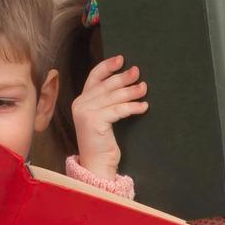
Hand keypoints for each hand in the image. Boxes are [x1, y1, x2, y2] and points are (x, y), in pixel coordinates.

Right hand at [71, 52, 148, 176]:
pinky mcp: (94, 121)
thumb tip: (128, 83)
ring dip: (131, 92)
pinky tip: (143, 107)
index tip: (121, 59)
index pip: (93, 77)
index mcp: (81, 101)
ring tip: (144, 88)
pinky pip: (118, 110)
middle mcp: (80, 104)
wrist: (96, 165)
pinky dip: (132, 107)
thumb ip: (107, 102)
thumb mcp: (103, 118)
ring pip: (113, 97)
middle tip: (137, 72)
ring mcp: (85, 113)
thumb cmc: (102, 143)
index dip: (107, 67)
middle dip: (123, 77)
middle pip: (106, 85)